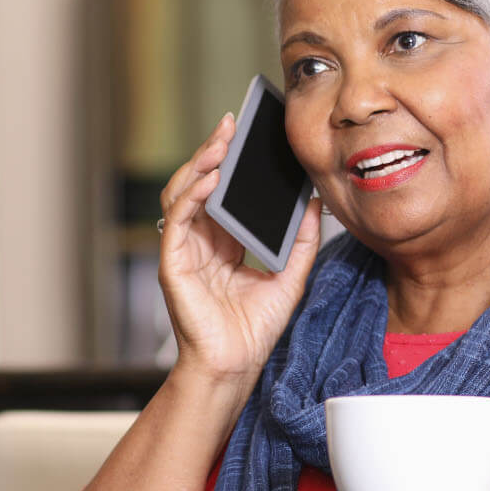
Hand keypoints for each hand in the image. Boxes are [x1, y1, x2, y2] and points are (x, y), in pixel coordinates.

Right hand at [158, 114, 322, 384]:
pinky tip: (211, 180)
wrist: (236, 366)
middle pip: (199, 183)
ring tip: (221, 143)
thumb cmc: (255, 329)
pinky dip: (192, 196)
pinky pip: (178, 221)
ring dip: (199, 164)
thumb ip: (301, 237)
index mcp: (223, 240)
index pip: (223, 190)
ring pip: (182, 193)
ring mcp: (184, 250)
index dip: (231, 160)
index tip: (249, 133)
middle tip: (232, 124)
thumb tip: (315, 200)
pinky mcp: (174, 264)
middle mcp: (200, 240)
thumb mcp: (291, 274)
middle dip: (213, 150)